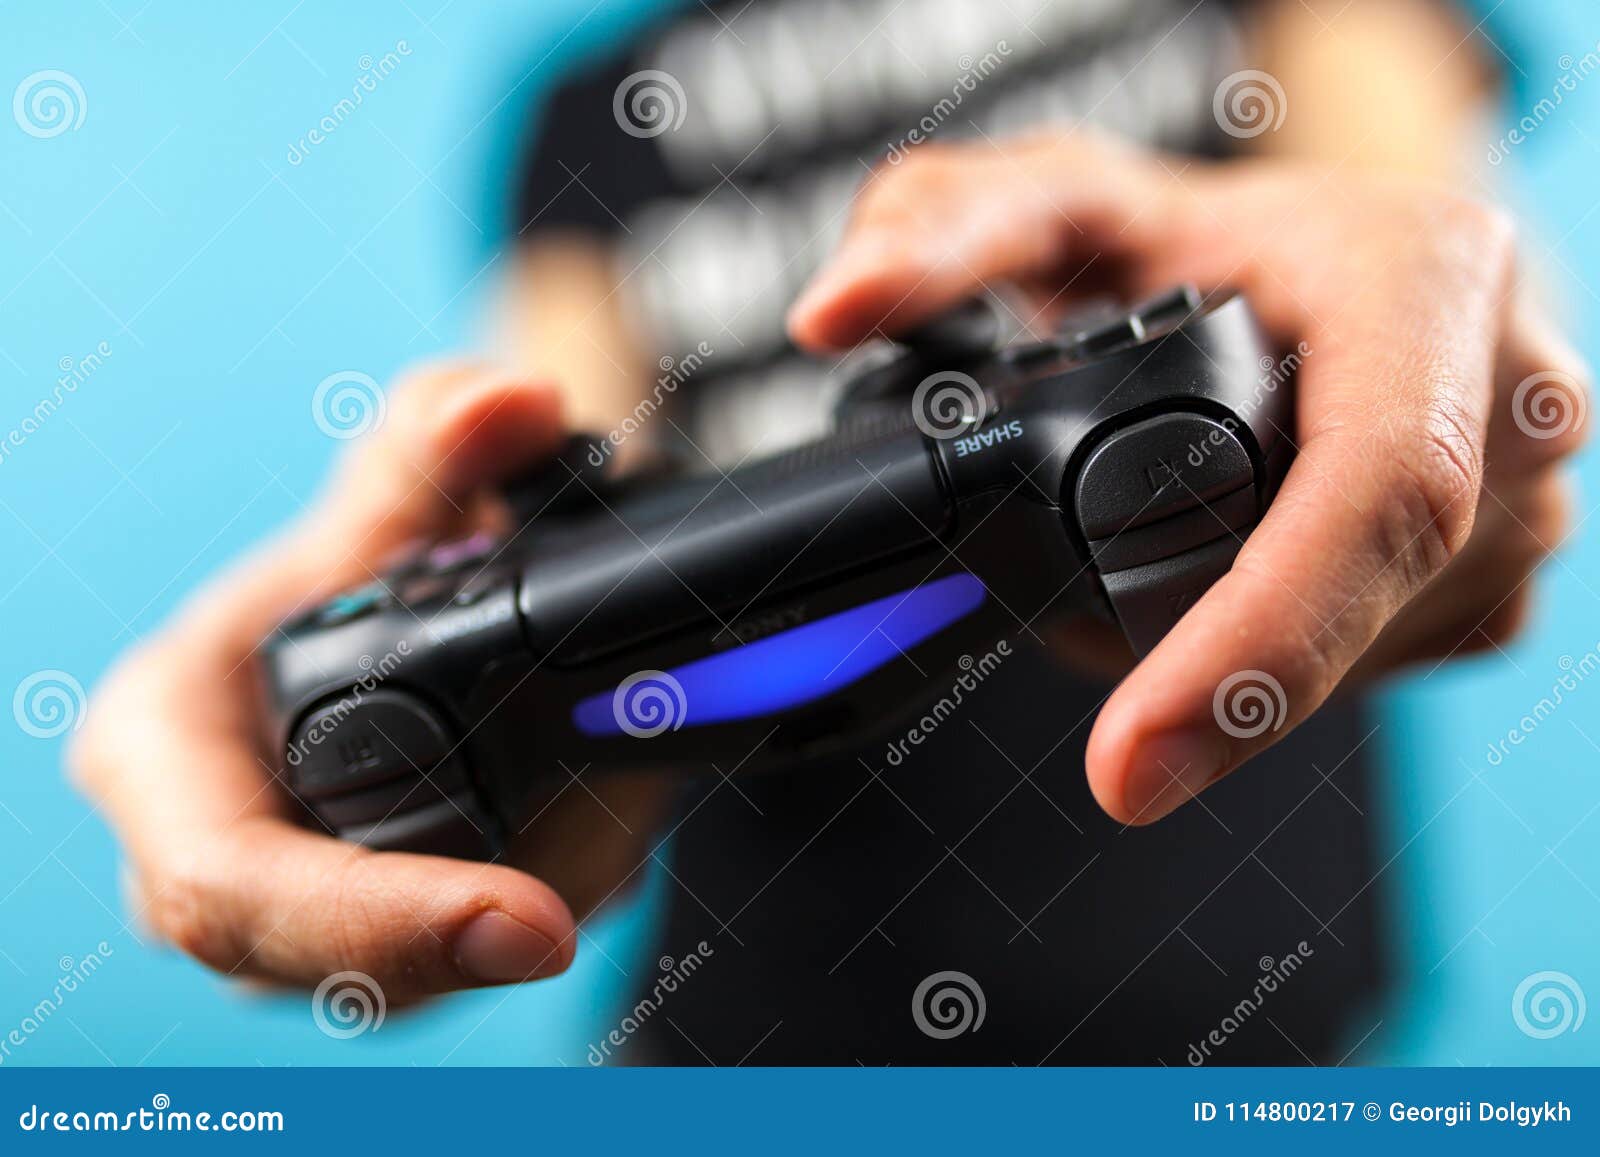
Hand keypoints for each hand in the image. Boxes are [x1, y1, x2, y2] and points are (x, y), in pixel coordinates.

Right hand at [70, 365, 661, 1001]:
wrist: (373, 617)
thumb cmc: (350, 559)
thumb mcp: (384, 489)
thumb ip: (434, 441)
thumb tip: (508, 408)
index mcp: (161, 758)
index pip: (233, 886)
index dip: (374, 920)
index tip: (529, 921)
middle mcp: (210, 868)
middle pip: (349, 959)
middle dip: (504, 904)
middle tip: (621, 825)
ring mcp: (294, 927)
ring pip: (438, 971)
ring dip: (553, 890)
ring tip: (624, 782)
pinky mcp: (376, 949)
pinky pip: (480, 953)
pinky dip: (565, 881)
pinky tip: (611, 811)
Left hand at [789, 131, 1589, 825]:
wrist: (1296, 265)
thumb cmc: (1186, 234)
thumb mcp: (1052, 204)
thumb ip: (936, 235)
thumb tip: (833, 313)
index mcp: (1423, 279)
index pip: (1379, 492)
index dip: (1259, 645)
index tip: (1130, 759)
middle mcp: (1508, 390)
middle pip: (1369, 596)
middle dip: (1208, 666)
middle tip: (1066, 635)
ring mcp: (1524, 493)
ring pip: (1374, 651)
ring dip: (1234, 668)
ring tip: (1135, 588)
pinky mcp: (1497, 571)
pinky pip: (1385, 662)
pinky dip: (1277, 665)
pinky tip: (1217, 610)